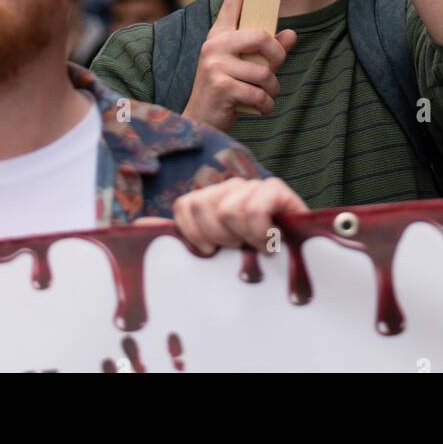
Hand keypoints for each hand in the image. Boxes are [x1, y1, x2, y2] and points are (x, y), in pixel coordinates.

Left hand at [172, 176, 306, 254]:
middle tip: (237, 248)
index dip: (191, 232)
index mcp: (213, 199)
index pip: (185, 204)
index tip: (207, 251)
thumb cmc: (255, 258)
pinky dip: (259, 232)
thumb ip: (186, 237)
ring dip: (243, 236)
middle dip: (218, 236)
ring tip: (255, 245)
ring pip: (228, 209)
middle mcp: (231, 187)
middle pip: (203, 204)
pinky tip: (269, 242)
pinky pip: (255, 209)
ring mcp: (253, 186)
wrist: (301, 256)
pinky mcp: (276, 189)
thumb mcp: (218, 248)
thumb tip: (140, 226)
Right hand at [182, 0, 296, 131]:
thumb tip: (292, 34)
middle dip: (276, 57)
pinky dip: (265, 106)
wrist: (200, 122)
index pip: (233, 1)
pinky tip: (255, 109)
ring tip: (261, 97)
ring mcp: (214, 64)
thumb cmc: (227, 92)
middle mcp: (214, 44)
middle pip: (261, 36)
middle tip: (273, 71)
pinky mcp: (220, 86)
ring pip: (265, 71)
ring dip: (271, 90)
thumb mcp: (246, 68)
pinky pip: (260, 93)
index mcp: (220, 36)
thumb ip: (268, 52)